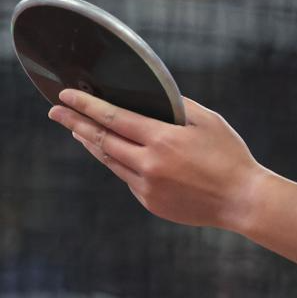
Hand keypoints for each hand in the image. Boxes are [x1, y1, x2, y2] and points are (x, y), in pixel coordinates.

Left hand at [48, 90, 260, 229]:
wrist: (241, 200)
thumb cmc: (229, 155)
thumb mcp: (208, 120)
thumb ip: (177, 106)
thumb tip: (152, 97)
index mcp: (162, 140)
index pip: (113, 117)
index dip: (87, 105)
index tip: (67, 94)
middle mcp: (149, 165)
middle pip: (101, 140)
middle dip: (75, 122)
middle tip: (55, 111)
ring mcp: (147, 188)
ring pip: (109, 160)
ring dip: (90, 143)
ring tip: (76, 130)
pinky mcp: (150, 202)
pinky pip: (127, 178)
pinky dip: (118, 162)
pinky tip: (115, 152)